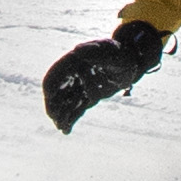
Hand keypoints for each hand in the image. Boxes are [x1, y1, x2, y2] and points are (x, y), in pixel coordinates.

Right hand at [42, 15, 165, 133]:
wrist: (132, 62)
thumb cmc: (121, 53)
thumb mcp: (111, 51)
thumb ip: (95, 52)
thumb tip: (76, 50)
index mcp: (74, 61)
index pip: (57, 72)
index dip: (51, 83)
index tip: (49, 96)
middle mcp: (74, 75)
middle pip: (58, 91)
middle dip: (54, 104)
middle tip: (55, 118)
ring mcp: (80, 87)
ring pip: (66, 103)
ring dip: (61, 115)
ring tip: (61, 127)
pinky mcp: (88, 97)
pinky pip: (76, 109)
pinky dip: (71, 119)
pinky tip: (66, 130)